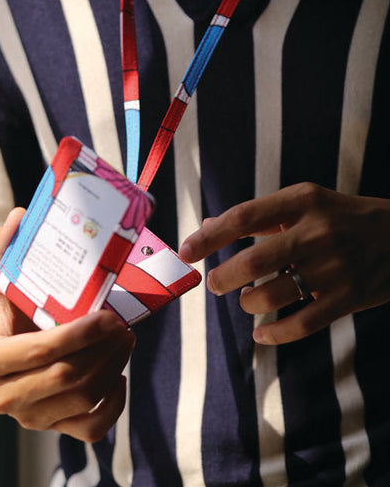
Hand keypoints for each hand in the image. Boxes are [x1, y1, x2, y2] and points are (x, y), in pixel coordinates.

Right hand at [0, 208, 135, 441]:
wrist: (9, 350)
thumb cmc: (10, 310)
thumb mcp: (1, 278)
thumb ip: (4, 248)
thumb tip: (20, 215)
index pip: (38, 351)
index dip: (79, 335)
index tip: (108, 316)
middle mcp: (3, 395)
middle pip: (66, 377)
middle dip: (103, 350)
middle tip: (124, 325)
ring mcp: (29, 417)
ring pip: (82, 399)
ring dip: (113, 368)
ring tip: (127, 340)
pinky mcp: (53, 429)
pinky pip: (90, 429)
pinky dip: (113, 405)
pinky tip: (120, 377)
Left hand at [179, 182, 389, 344]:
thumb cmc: (342, 217)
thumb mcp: (306, 203)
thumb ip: (259, 215)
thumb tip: (206, 226)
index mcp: (303, 201)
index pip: (243, 217)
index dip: (208, 237)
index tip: (185, 251)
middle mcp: (317, 231)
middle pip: (254, 259)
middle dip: (224, 276)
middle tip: (215, 284)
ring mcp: (335, 266)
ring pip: (274, 294)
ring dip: (250, 303)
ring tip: (246, 299)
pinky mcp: (349, 297)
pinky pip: (302, 324)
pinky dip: (274, 334)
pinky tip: (261, 334)